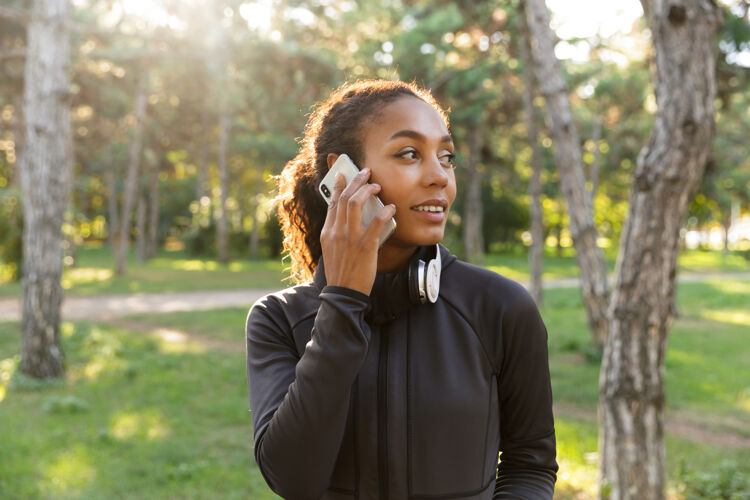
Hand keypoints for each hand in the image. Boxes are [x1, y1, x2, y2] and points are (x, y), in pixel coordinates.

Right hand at [320, 167, 396, 295]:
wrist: (343, 294)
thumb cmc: (341, 273)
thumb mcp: (332, 250)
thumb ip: (338, 234)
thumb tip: (349, 220)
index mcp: (328, 232)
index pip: (332, 202)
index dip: (339, 185)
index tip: (343, 174)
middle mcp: (337, 231)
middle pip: (344, 197)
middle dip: (355, 181)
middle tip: (366, 172)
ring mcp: (350, 238)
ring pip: (356, 203)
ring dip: (368, 190)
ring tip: (377, 186)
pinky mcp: (366, 246)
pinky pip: (376, 222)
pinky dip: (385, 211)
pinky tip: (391, 208)